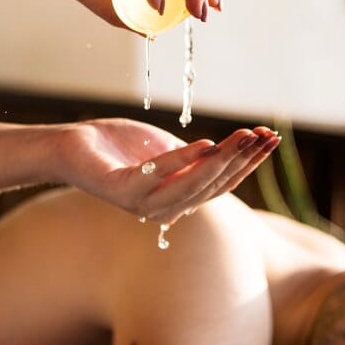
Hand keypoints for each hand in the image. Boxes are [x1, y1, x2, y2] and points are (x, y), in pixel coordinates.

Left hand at [55, 118, 280, 223]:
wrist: (73, 148)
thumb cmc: (122, 148)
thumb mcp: (169, 152)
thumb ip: (198, 159)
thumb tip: (235, 150)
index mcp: (179, 201)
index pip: (222, 184)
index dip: (248, 162)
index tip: (271, 138)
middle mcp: (164, 209)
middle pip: (213, 186)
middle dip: (242, 159)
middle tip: (264, 135)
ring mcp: (142, 203)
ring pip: (192, 184)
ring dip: (221, 159)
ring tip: (241, 137)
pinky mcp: (120, 191)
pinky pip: (157, 175)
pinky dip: (183, 160)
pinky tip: (205, 143)